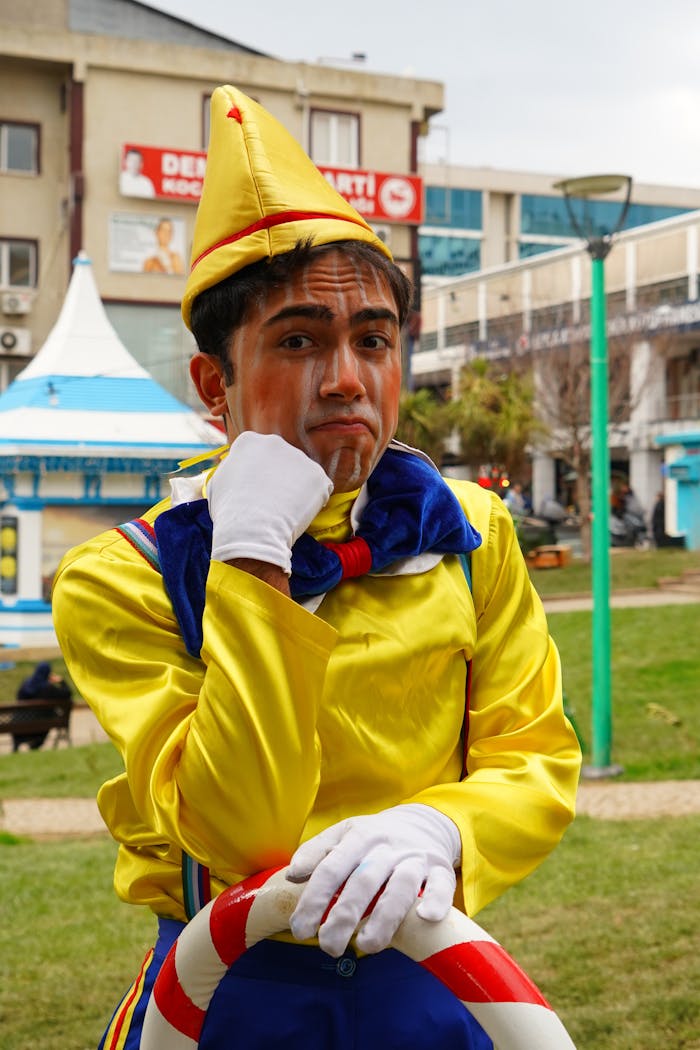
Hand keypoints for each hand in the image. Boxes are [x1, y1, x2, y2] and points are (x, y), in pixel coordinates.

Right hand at [207, 432, 332, 571]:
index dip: (258, 475)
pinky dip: (313, 503)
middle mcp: (275, 442)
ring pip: (302, 475)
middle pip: (282, 461)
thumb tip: (237, 469)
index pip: (258, 455)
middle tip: (272, 503)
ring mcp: (299, 457)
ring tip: (284, 511)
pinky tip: (298, 514)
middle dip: (280, 479)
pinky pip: (319, 489)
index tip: (254, 492)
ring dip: (297, 491)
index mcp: (249, 441)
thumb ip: (232, 470)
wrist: (252, 529)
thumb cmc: (229, 512)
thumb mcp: (218, 484)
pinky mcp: (318, 475)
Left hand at [287, 803, 460, 956]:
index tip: (300, 929)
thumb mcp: (343, 834)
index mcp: (359, 836)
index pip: (332, 868)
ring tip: (365, 946)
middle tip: (328, 946)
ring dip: (384, 918)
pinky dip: (436, 900)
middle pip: (363, 881)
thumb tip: (291, 876)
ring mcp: (415, 857)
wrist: (424, 821)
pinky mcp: (440, 869)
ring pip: (401, 887)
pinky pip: (442, 885)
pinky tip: (425, 918)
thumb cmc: (374, 837)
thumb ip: (316, 852)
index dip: (314, 900)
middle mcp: (386, 846)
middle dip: (343, 917)